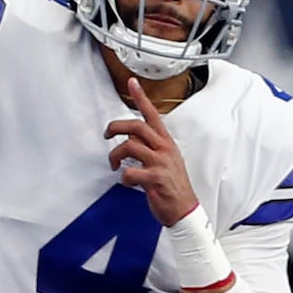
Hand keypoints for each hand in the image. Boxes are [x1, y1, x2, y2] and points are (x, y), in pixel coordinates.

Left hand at [105, 78, 199, 224]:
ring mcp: (160, 163)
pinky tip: (128, 182)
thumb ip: (151, 146)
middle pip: (136, 127)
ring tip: (115, 164)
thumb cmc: (173, 186)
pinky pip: (130, 172)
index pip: (152, 115)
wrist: (185, 209)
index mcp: (166, 142)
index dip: (142, 98)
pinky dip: (124, 177)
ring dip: (115, 155)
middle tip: (107, 135)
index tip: (132, 83)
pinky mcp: (155, 179)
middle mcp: (163, 149)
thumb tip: (131, 140)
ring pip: (130, 146)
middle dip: (116, 127)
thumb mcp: (167, 160)